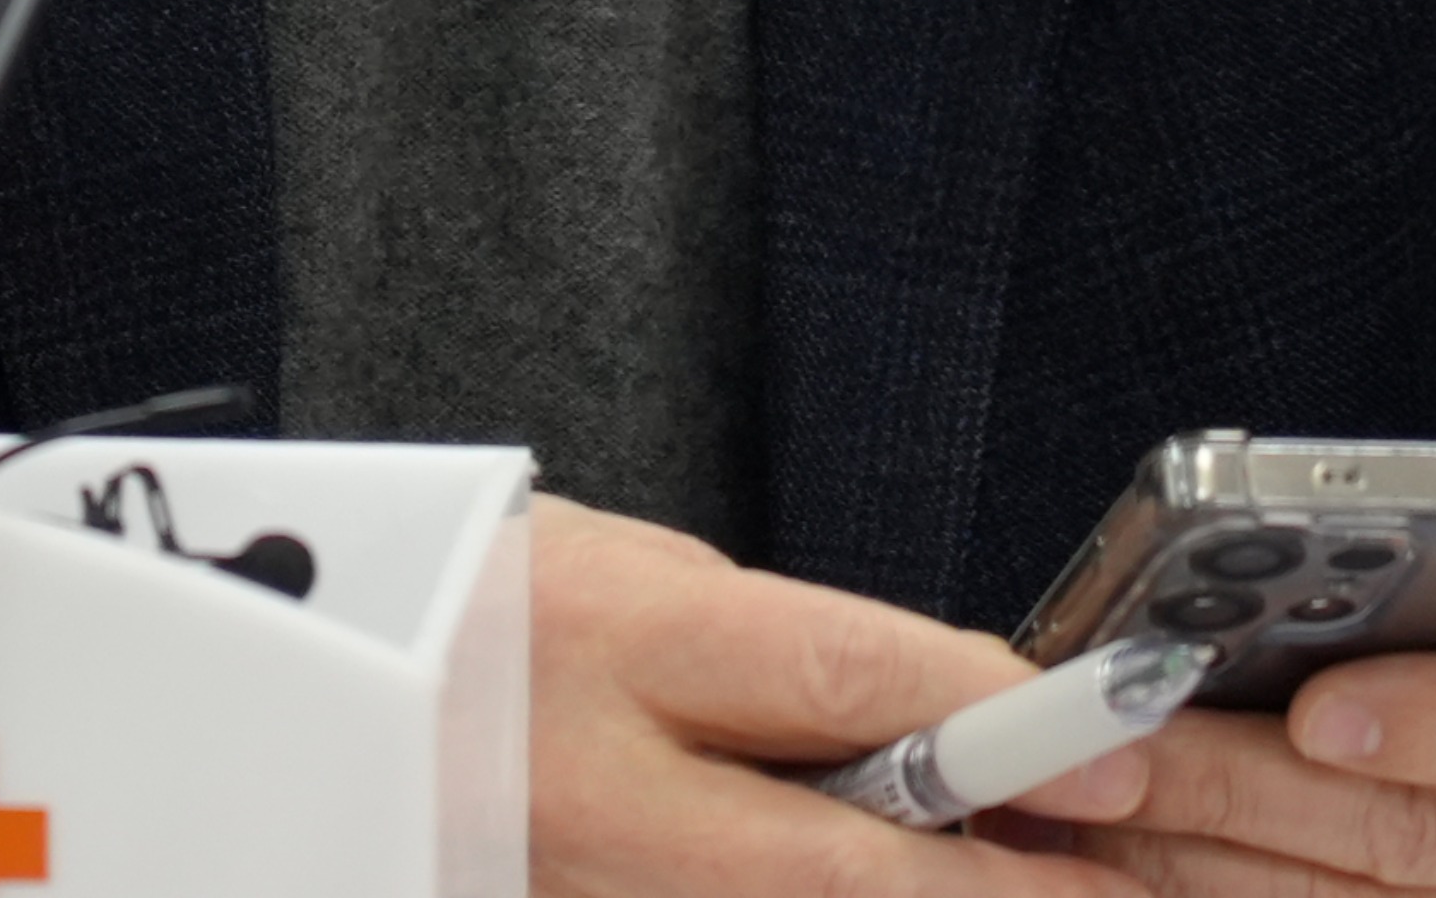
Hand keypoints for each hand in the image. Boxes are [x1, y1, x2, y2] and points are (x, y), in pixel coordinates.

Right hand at [532, 495, 1165, 896]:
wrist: (308, 705)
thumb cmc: (469, 611)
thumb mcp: (626, 569)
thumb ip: (777, 652)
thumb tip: (946, 719)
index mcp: (605, 638)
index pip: (840, 676)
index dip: (996, 716)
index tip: (1111, 738)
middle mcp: (590, 792)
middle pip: (838, 869)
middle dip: (1002, 891)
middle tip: (1127, 893)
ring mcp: (577, 889)